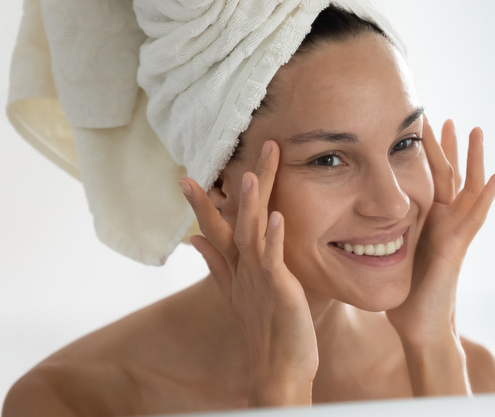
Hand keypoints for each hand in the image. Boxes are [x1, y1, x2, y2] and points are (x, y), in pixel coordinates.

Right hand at [179, 141, 316, 406]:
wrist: (277, 369)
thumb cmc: (264, 329)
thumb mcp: (235, 292)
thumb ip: (216, 263)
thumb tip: (194, 239)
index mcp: (236, 267)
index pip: (216, 228)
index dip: (202, 204)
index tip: (186, 177)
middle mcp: (244, 269)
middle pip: (236, 222)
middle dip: (234, 189)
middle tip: (233, 154)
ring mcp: (260, 279)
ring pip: (252, 235)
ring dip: (250, 206)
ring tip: (251, 176)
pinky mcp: (279, 290)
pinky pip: (275, 260)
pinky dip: (274, 238)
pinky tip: (276, 217)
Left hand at [386, 117, 494, 394]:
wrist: (419, 324)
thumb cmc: (404, 293)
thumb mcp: (388, 253)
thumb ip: (377, 234)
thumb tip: (347, 221)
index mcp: (426, 220)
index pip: (425, 178)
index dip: (423, 154)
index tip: (416, 127)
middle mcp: (443, 222)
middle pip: (448, 176)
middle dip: (446, 147)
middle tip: (445, 117)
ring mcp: (454, 232)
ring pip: (468, 188)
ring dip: (472, 159)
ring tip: (476, 130)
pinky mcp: (458, 246)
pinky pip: (475, 216)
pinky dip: (488, 196)